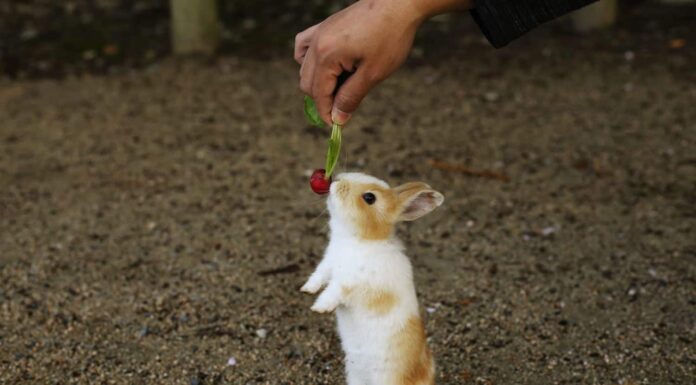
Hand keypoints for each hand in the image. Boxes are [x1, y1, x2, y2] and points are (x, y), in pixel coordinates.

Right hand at [295, 0, 471, 125]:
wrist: (398, 4)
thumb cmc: (390, 37)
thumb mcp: (373, 74)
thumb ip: (351, 98)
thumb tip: (337, 119)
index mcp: (326, 55)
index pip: (318, 94)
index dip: (326, 113)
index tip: (337, 125)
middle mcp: (316, 43)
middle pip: (307, 83)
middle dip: (323, 99)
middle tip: (345, 105)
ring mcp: (318, 33)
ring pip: (303, 67)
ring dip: (317, 82)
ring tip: (341, 86)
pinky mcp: (324, 27)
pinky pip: (303, 47)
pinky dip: (309, 61)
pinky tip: (326, 66)